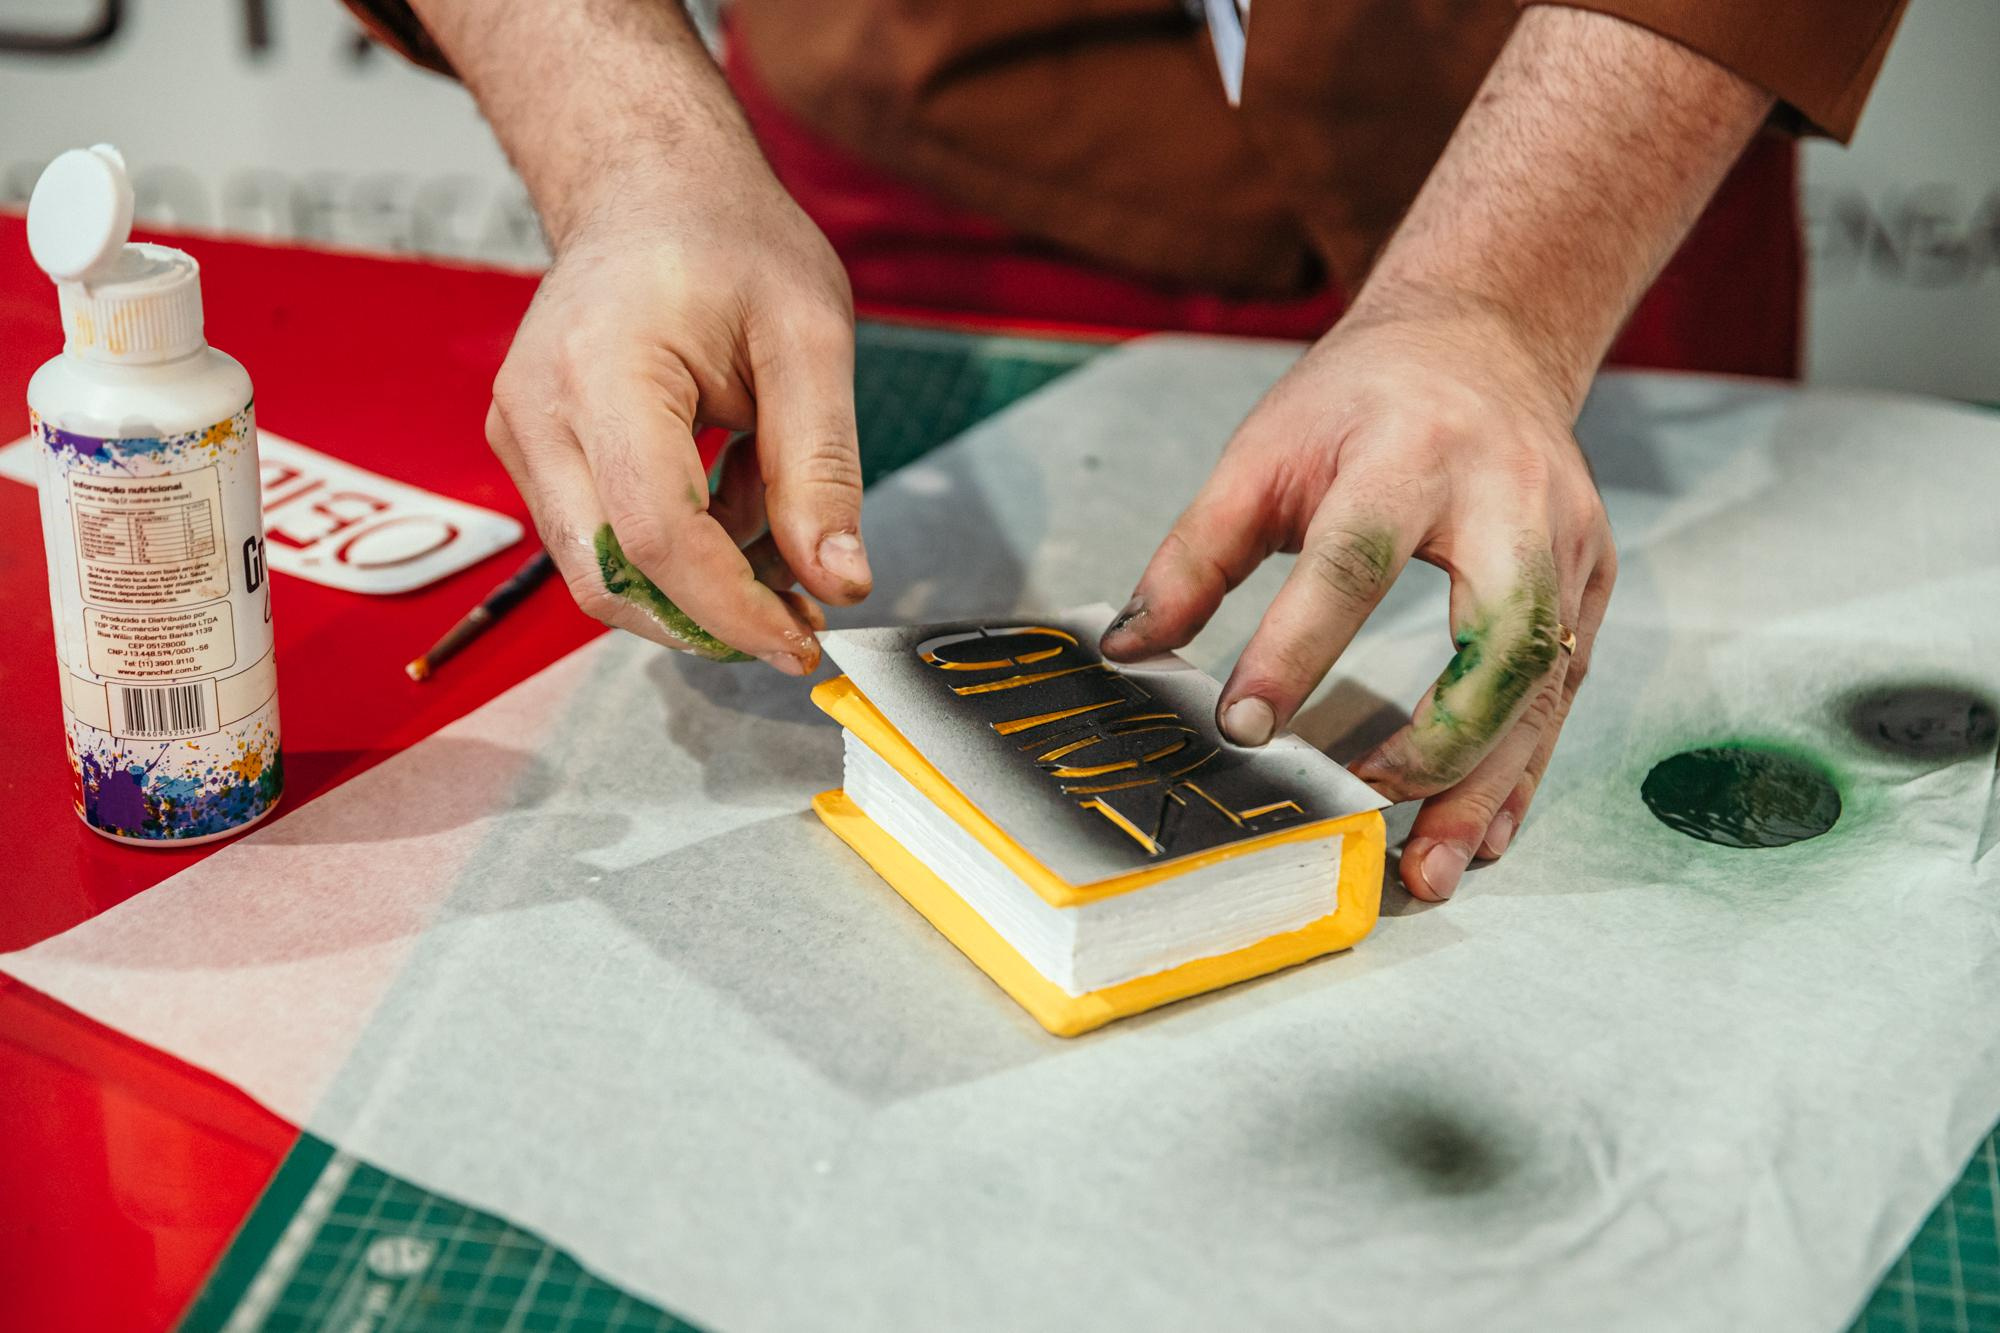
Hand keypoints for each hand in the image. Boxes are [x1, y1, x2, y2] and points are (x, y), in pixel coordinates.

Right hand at [484, 159, 867, 673]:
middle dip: (712, 620)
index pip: (658, 535)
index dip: (733, 609)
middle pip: (613, 576)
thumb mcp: (809, 340)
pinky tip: (736, 505)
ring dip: (698, 589)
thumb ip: (822, 469)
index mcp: (603, 373)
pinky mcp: (531, 454)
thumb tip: (839, 583)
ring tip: (780, 533)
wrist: (649, 189)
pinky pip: (600, 541)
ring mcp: (520, 437)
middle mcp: (536, 413)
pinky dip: (676, 555)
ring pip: (603, 573)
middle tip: (802, 616)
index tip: (803, 642)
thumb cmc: (729, 242)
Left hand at [1101, 293, 1615, 901]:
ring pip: (1544, 684)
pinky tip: (1479, 833)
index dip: (1298, 650)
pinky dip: (1520, 774)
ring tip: (1429, 868)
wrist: (1484, 340)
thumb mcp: (1262, 451)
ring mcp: (1568, 545)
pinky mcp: (1591, 582)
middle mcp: (1509, 499)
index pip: (1353, 561)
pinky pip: (1563, 694)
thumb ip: (1194, 553)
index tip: (1242, 728)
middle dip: (1440, 741)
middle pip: (1499, 633)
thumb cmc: (1361, 400)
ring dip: (1488, 787)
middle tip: (1367, 808)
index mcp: (1410, 454)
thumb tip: (1131, 651)